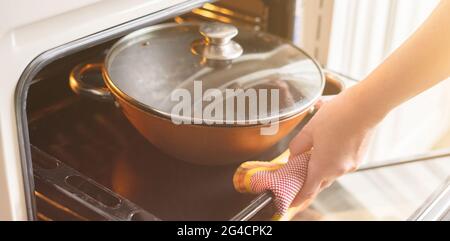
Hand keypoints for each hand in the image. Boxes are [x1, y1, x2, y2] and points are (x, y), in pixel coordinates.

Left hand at [288, 86, 382, 208]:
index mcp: (323, 166)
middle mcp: (339, 170)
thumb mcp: (309, 129)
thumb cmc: (337, 115)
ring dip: (320, 169)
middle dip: (309, 182)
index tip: (292, 202)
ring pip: (331, 173)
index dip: (299, 198)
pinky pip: (341, 164)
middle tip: (298, 177)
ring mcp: (351, 165)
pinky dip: (332, 161)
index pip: (309, 190)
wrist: (365, 106)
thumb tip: (294, 155)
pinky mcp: (358, 157)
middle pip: (320, 182)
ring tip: (310, 157)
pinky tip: (327, 147)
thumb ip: (297, 146)